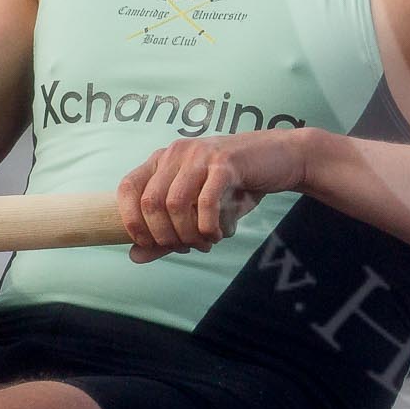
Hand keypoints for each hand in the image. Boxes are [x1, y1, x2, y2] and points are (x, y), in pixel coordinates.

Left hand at [117, 132, 307, 263]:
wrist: (281, 159)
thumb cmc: (236, 185)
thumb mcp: (198, 209)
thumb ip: (166, 231)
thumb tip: (134, 255)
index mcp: (163, 159)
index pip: (127, 188)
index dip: (132, 221)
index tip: (148, 244)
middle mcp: (177, 152)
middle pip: (150, 202)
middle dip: (164, 235)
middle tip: (184, 247)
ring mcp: (201, 155)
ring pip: (175, 204)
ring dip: (187, 234)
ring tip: (203, 242)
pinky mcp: (226, 162)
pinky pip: (205, 202)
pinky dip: (208, 227)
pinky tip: (217, 234)